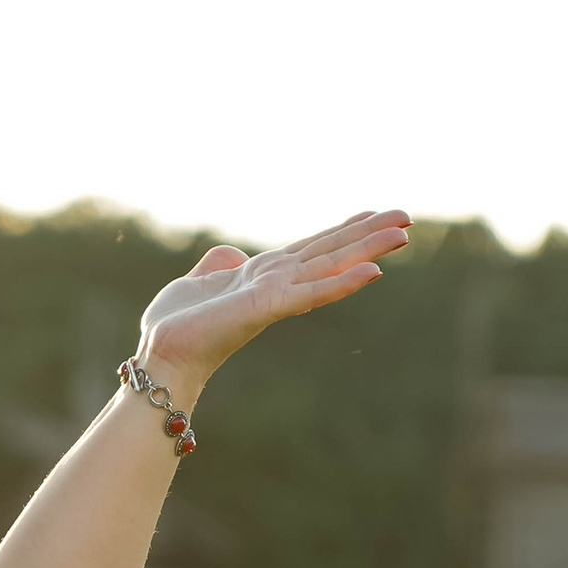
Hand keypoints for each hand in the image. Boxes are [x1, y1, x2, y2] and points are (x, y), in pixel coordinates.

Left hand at [137, 208, 410, 398]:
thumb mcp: (195, 280)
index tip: (372, 212)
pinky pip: (311, 293)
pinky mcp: (266, 308)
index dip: (342, 229)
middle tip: (407, 216)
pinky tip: (373, 271)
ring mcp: (275, 295)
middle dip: (368, 234)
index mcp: (263, 275)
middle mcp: (276, 283)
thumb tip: (232, 253)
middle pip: (330, 251)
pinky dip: (342, 282)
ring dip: (367, 249)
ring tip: (402, 233)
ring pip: (330, 266)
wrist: (160, 356)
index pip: (312, 246)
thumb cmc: (176, 327)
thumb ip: (217, 264)